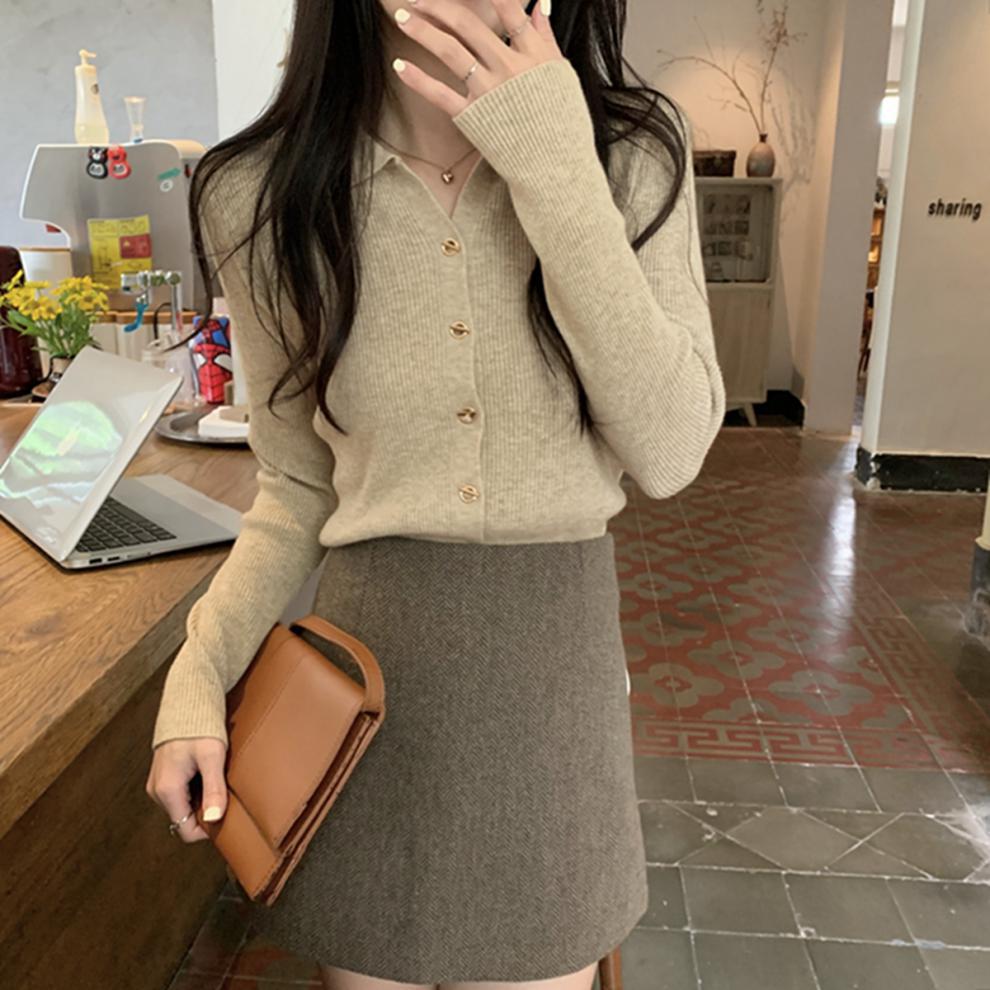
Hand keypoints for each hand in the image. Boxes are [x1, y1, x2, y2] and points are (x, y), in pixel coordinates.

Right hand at [146, 737, 227, 843]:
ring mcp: (158, 783)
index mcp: (167, 790)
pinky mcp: (163, 775)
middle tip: (225, 795)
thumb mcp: (212, 757)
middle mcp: (158, 790)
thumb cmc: (199, 727)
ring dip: (201, 800)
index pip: (185, 830)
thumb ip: (213, 788)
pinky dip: (195, 790)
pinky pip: (181, 794)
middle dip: (206, 812)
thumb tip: (214, 818)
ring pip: (183, 806)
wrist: (187, 703)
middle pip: (184, 819)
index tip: (226, 817)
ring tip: (216, 780)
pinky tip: (207, 774)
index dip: (207, 829)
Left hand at [390, 0, 564, 116]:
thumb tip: (540, 5)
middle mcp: (507, 67)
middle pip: (467, 24)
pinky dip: (417, 79)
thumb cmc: (561, 121)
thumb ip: (546, 38)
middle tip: (416, 0)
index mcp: (531, 54)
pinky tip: (399, 65)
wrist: (554, 164)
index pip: (507, 8)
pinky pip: (439, 94)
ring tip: (402, 18)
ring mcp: (487, 91)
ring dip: (422, 31)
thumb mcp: (561, 74)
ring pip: (449, 51)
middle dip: (438, 6)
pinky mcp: (472, 116)